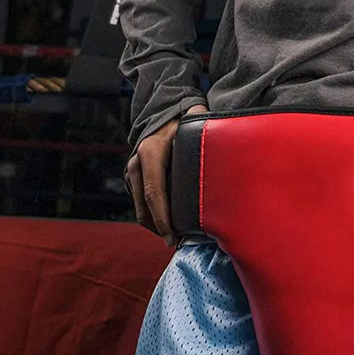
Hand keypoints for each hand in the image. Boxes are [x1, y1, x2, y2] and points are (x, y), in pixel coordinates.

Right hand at [125, 103, 207, 246]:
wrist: (163, 111)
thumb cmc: (183, 119)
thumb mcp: (194, 125)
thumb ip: (203, 138)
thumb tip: (222, 157)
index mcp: (151, 152)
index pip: (154, 193)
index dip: (162, 220)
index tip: (172, 239)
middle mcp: (136, 163)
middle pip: (143, 207)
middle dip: (159, 229)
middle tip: (179, 243)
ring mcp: (131, 171)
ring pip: (140, 208)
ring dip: (156, 225)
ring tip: (177, 236)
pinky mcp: (132, 176)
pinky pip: (140, 202)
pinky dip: (153, 215)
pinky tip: (170, 223)